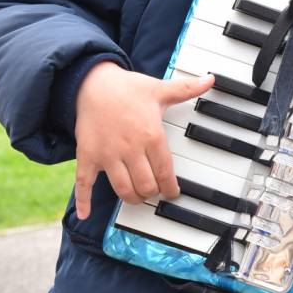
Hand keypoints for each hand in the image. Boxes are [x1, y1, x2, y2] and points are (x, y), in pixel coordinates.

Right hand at [73, 64, 214, 215]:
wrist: (93, 82)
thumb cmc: (127, 88)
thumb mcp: (159, 88)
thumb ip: (186, 89)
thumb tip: (210, 79)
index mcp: (151, 135)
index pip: (165, 172)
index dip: (170, 187)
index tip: (172, 192)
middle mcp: (130, 148)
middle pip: (146, 185)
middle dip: (152, 192)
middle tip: (154, 190)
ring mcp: (107, 155)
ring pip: (123, 189)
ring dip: (132, 198)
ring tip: (137, 196)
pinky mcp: (87, 156)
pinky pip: (84, 183)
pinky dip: (83, 201)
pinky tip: (85, 213)